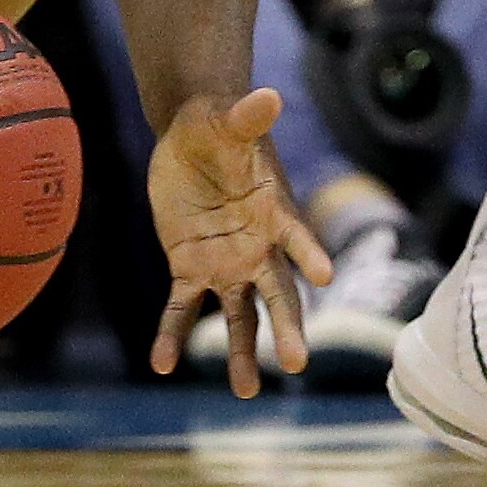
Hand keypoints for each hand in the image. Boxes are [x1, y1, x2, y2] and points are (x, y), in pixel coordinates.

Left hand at [145, 89, 330, 396]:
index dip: (308, 252)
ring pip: (238, 315)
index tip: (325, 275)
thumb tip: (268, 95)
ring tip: (246, 391)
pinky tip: (160, 364)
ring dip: (241, 352)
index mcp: (273, 210)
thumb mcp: (225, 120)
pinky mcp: (191, 268)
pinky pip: (182, 308)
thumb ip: (246, 117)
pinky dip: (172, 335)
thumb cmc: (217, 125)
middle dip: (286, 327)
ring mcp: (226, 263)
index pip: (295, 235)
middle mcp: (258, 246)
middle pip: (277, 293)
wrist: (191, 139)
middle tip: (297, 363)